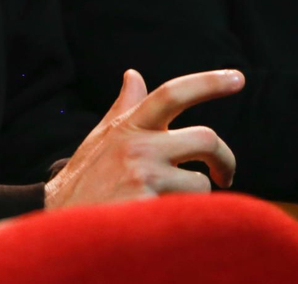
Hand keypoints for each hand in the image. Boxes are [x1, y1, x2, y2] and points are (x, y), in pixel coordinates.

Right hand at [44, 68, 243, 208]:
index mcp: (130, 125)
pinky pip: (190, 212)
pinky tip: (163, 221)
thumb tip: (134, 75)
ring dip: (195, 198)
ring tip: (172, 205)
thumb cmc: (86, 178)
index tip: (238, 77)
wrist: (59, 220)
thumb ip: (124, 107)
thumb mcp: (102, 137)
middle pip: (206, 139)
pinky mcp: (147, 208)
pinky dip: (185, 219)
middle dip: (225, 160)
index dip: (208, 82)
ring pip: (202, 184)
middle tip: (225, 175)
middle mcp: (138, 146)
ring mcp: (143, 178)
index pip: (172, 93)